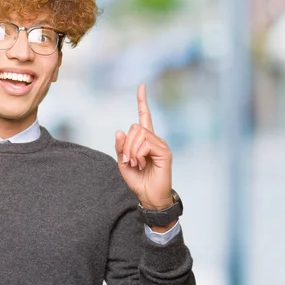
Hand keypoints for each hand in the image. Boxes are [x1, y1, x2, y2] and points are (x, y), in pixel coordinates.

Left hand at [115, 84, 173, 210]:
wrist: (150, 197)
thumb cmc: (138, 181)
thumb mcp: (123, 163)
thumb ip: (120, 147)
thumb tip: (119, 131)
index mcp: (145, 140)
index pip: (144, 116)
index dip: (142, 101)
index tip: (142, 86)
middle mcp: (155, 139)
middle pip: (135, 127)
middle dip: (126, 144)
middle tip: (128, 160)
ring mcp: (161, 145)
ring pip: (138, 135)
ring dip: (131, 151)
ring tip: (135, 164)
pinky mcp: (164, 152)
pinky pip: (145, 144)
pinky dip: (137, 154)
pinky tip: (141, 164)